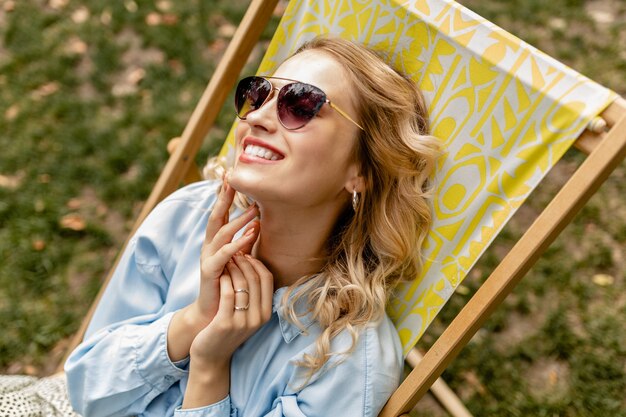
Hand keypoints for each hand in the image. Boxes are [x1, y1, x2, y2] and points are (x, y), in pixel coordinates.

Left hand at [189, 253, 273, 368]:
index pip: (268, 279)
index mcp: (265, 314)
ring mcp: (243, 322)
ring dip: (233, 268)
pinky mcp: (226, 323)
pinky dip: (224, 280)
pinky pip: (228, 293)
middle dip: (244, 262)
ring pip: (242, 284)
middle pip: (255, 279)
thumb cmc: (227, 330)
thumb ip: (253, 294)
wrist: (211, 357)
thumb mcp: (246, 314)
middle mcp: (257, 318)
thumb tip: (253, 263)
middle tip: (233, 253)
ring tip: (225, 261)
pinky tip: (219, 274)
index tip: (246, 254)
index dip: (257, 263)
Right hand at [190, 178, 259, 330]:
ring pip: (221, 233)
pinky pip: (223, 254)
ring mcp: (207, 258)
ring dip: (239, 220)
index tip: (230, 175)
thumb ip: (244, 242)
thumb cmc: (229, 285)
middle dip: (224, 198)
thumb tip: (257, 223)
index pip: (220, 213)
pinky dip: (237, 243)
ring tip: (255, 210)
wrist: (214, 313)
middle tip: (233, 179)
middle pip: (216, 217)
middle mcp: (208, 246)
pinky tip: (250, 235)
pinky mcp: (209, 271)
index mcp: (215, 242)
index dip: (224, 195)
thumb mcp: (238, 259)